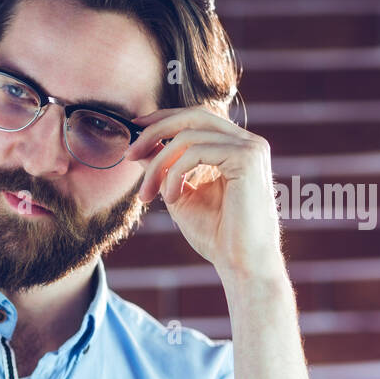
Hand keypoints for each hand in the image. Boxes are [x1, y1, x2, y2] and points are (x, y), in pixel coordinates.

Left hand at [127, 106, 283, 280]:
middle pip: (193, 116)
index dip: (163, 119)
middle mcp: (246, 142)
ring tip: (147, 193)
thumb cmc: (216, 235)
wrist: (240, 262)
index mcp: (234, 148)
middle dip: (155, 131)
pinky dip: (175, 173)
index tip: (133, 129)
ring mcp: (250, 147)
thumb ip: (163, 169)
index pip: (195, 119)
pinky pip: (196, 152)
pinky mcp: (247, 158)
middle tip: (129, 153)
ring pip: (189, 135)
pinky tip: (170, 198)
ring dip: (159, 164)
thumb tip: (139, 147)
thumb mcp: (179, 195)